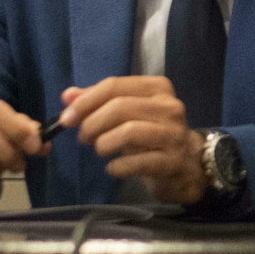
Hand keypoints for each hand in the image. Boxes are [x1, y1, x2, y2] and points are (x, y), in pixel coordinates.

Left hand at [56, 76, 206, 203]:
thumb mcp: (128, 112)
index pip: (114, 86)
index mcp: (157, 88)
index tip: (66, 118)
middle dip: (91, 124)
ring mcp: (173, 134)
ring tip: (100, 150)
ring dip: (103, 144)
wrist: (188, 162)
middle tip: (83, 138)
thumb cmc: (151, 133)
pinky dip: (116, 166)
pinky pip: (135, 162)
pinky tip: (113, 167)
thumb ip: (99, 102)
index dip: (85, 102)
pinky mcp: (172, 161)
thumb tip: (68, 96)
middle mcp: (169, 106)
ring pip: (128, 132)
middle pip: (119, 107)